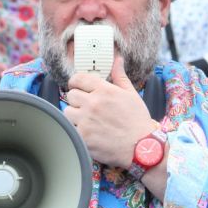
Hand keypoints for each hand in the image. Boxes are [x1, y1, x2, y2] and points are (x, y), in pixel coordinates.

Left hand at [63, 53, 153, 167]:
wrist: (141, 146)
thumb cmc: (138, 121)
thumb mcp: (131, 94)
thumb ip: (120, 77)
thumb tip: (117, 60)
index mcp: (104, 90)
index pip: (78, 79)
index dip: (75, 82)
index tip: (77, 87)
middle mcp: (93, 104)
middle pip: (71, 95)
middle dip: (77, 100)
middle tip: (85, 107)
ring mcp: (86, 121)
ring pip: (67, 112)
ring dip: (74, 116)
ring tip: (86, 121)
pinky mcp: (83, 137)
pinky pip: (70, 129)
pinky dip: (76, 131)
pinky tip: (88, 133)